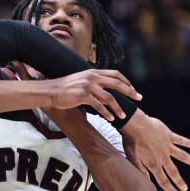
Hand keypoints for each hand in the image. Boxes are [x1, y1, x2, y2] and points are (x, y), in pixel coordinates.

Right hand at [13, 62, 141, 120]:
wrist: (50, 91)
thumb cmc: (63, 88)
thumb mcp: (80, 81)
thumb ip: (92, 84)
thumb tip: (104, 93)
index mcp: (92, 72)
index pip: (115, 74)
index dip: (126, 81)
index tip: (132, 89)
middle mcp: (92, 77)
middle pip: (117, 83)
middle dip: (130, 91)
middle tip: (138, 98)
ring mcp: (88, 86)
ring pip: (109, 97)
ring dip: (118, 107)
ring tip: (123, 116)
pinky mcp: (83, 95)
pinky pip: (99, 106)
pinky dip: (107, 113)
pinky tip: (111, 118)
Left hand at [120, 110, 189, 190]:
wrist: (135, 125)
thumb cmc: (131, 141)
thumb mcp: (131, 158)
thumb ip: (140, 170)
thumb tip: (146, 181)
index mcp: (153, 164)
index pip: (163, 181)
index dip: (172, 190)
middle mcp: (163, 157)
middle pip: (173, 171)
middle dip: (180, 181)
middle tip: (186, 188)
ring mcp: (167, 146)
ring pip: (182, 156)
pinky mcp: (169, 135)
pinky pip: (180, 140)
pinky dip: (186, 142)